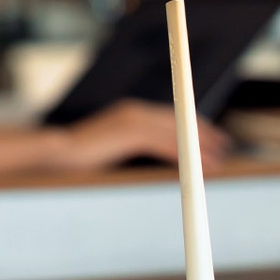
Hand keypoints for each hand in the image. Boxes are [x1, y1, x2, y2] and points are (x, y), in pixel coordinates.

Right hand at [53, 99, 230, 171]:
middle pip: (179, 121)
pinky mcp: (131, 134)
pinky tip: (198, 168)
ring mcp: (133, 121)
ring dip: (199, 148)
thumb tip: (140, 157)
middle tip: (224, 148)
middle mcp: (134, 111)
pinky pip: (166, 145)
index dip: (191, 126)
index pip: (169, 117)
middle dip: (203, 135)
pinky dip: (185, 157)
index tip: (208, 138)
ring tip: (217, 161)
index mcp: (129, 111)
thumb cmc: (75, 157)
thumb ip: (127, 146)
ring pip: (176, 134)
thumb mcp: (108, 148)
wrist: (55, 153)